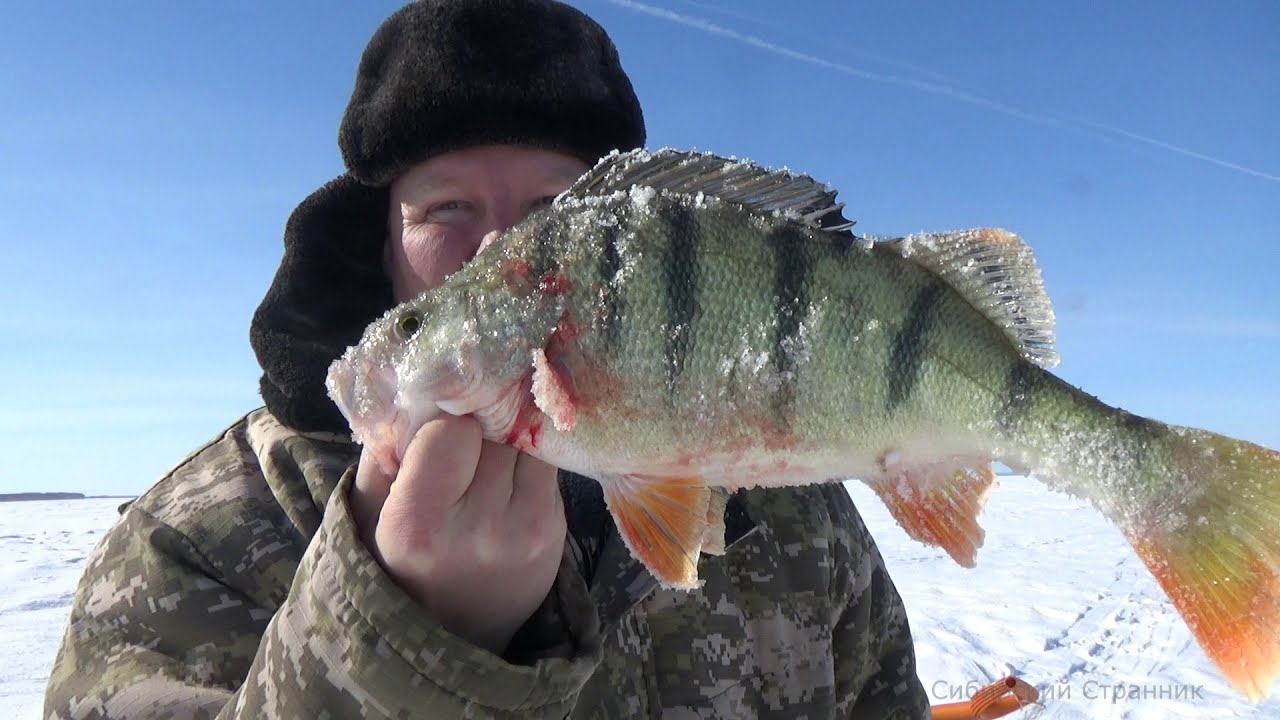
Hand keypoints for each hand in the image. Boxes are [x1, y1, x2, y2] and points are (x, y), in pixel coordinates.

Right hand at [349, 414, 566, 654]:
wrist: (451, 636)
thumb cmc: (399, 564)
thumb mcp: (368, 511)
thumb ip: (384, 448)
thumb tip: (411, 388)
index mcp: (418, 524)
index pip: (450, 429)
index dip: (443, 421)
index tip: (435, 430)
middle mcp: (478, 530)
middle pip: (494, 430)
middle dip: (478, 425)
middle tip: (464, 439)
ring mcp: (525, 532)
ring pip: (527, 441)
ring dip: (508, 439)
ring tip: (485, 459)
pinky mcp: (556, 531)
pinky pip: (547, 465)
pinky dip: (527, 462)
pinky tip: (506, 481)